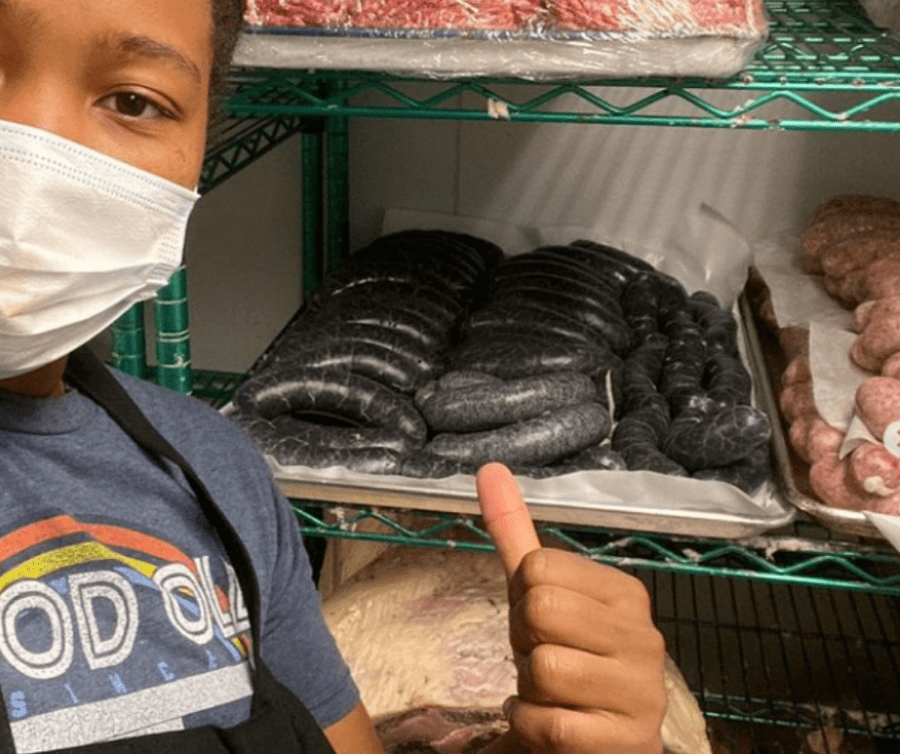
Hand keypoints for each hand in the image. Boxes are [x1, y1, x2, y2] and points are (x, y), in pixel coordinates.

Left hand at [476, 462, 666, 753]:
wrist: (603, 741)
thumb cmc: (569, 658)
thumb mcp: (541, 593)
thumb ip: (515, 533)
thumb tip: (489, 470)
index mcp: (625, 593)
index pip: (537, 568)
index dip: (523, 599)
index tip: (545, 624)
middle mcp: (644, 637)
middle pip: (538, 611)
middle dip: (524, 641)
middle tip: (546, 656)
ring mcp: (640, 692)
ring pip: (541, 668)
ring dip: (529, 689)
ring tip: (555, 693)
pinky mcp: (623, 741)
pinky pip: (546, 723)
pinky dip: (530, 725)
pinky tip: (552, 724)